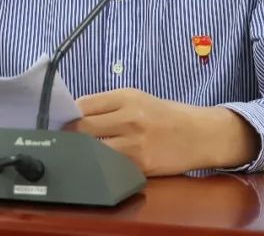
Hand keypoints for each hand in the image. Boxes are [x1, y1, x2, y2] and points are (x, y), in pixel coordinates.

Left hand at [70, 88, 257, 175]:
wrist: (201, 134)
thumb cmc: (166, 116)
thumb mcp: (138, 99)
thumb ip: (108, 106)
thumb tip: (73, 115)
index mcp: (126, 97)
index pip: (82, 105)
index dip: (68, 115)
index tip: (61, 122)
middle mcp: (130, 117)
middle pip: (82, 127)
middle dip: (72, 135)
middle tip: (67, 140)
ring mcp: (135, 143)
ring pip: (93, 149)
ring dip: (85, 152)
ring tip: (83, 153)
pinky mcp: (141, 165)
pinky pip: (110, 166)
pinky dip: (102, 165)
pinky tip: (101, 164)